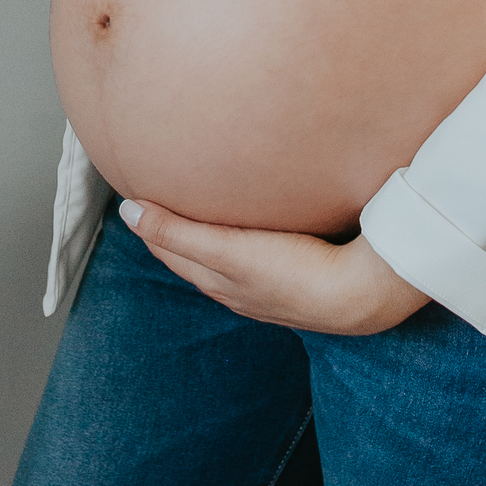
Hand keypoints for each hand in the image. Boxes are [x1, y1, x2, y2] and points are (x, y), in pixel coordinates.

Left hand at [117, 198, 429, 334]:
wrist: (359, 295)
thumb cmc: (293, 271)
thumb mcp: (227, 250)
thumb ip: (176, 232)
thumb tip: (126, 211)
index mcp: (216, 280)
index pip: (169, 249)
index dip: (151, 222)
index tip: (137, 191)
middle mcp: (235, 289)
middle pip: (193, 254)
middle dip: (173, 228)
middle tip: (162, 190)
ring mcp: (266, 287)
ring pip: (223, 256)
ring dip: (206, 233)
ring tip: (201, 202)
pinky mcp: (295, 277)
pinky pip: (253, 255)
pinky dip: (238, 238)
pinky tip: (253, 224)